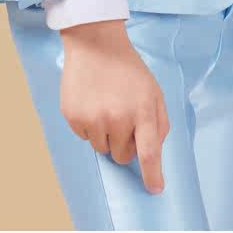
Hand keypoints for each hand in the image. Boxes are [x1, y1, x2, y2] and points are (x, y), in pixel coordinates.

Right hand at [59, 19, 170, 193]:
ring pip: (102, 149)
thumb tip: (153, 152)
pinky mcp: (73, 116)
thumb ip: (159, 123)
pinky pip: (85, 138)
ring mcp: (93, 117)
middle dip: (124, 143)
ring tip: (106, 105)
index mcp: (142, 109)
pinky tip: (92, 102)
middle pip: (123, 156)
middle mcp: (117, 116)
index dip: (152, 175)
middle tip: (122, 117)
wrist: (95, 43)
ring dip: (106, 135)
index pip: (149, 152)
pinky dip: (89, 126)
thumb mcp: (153, 91)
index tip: (155, 189)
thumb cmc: (128, 69)